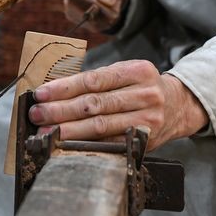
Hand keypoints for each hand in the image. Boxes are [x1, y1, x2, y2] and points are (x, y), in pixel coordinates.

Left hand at [29, 60, 208, 150]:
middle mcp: (146, 94)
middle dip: (61, 110)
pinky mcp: (146, 141)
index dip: (65, 87)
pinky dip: (86, 144)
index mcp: (138, 71)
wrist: (178, 106)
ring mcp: (148, 120)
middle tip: (37, 114)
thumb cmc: (141, 88)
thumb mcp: (126, 74)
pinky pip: (110, 143)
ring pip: (101, 126)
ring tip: (46, 131)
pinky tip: (68, 144)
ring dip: (69, 130)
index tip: (41, 94)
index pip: (95, 79)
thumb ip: (97, 80)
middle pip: (95, 104)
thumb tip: (54, 91)